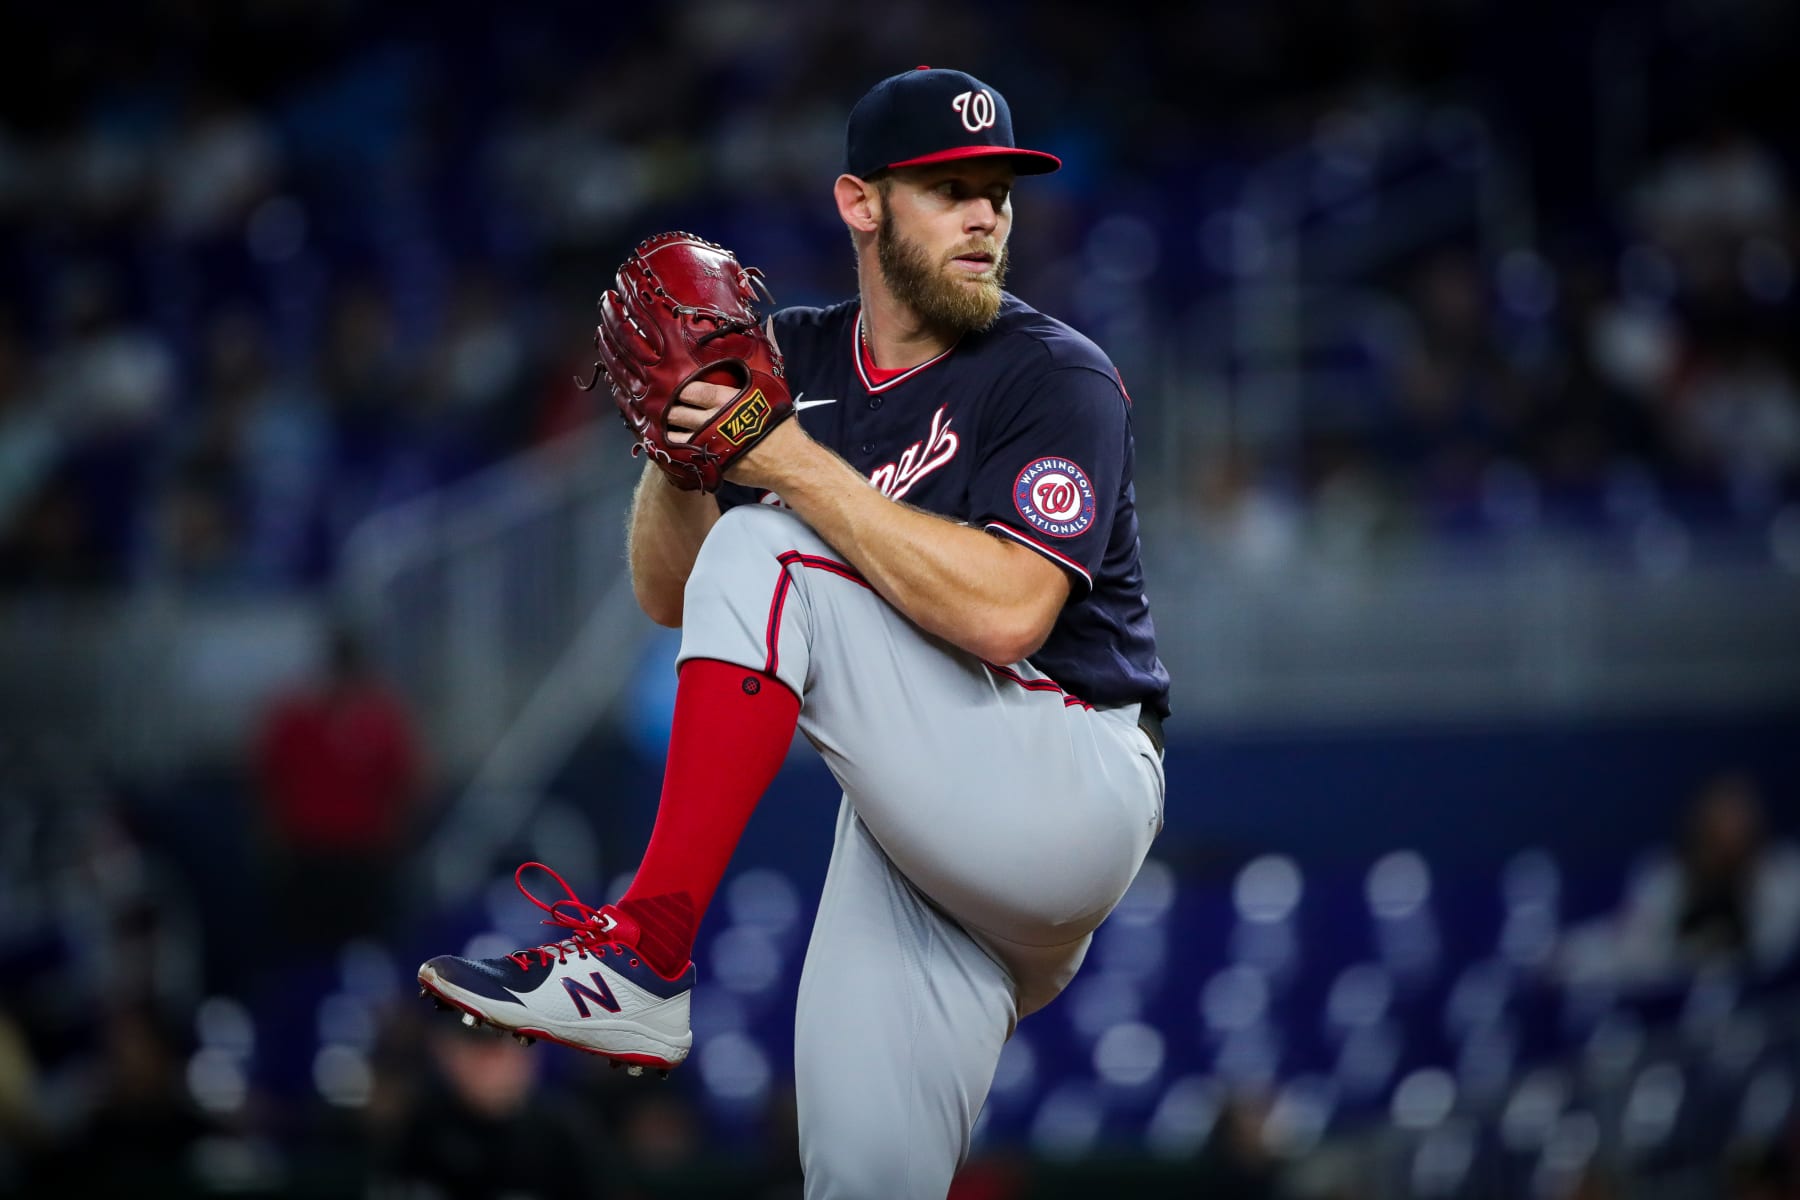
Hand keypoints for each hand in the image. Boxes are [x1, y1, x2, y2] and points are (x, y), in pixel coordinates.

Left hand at [664, 379, 810, 490]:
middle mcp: (715, 420)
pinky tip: (675, 446)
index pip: (693, 391)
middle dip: (671, 410)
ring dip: (670, 431)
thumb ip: (748, 380)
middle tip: (668, 408)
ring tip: (669, 428)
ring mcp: (711, 444)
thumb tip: (751, 354)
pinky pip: (685, 456)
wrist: (788, 461)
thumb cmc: (779, 425)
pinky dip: (677, 451)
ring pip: (677, 436)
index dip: (682, 390)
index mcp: (728, 400)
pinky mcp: (711, 463)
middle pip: (679, 413)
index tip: (678, 390)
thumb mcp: (766, 395)